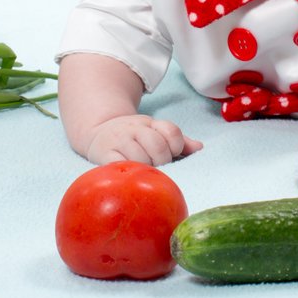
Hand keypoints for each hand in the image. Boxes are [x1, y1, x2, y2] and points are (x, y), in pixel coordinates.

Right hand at [85, 114, 202, 166]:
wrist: (98, 130)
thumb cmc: (133, 136)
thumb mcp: (155, 131)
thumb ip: (177, 140)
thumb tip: (199, 148)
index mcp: (150, 123)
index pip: (171, 131)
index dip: (176, 145)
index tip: (172, 153)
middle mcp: (135, 129)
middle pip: (157, 145)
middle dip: (162, 160)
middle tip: (157, 167)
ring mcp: (119, 140)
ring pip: (140, 157)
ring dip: (145, 168)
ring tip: (143, 172)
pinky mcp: (104, 153)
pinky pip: (120, 164)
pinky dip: (128, 171)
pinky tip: (131, 175)